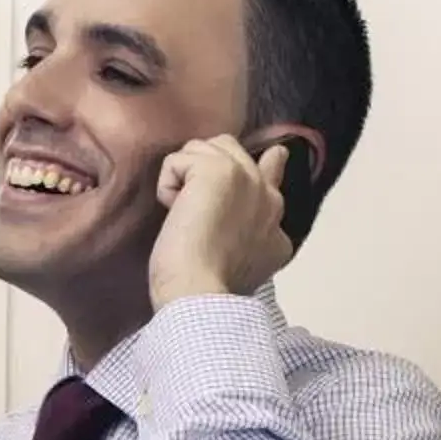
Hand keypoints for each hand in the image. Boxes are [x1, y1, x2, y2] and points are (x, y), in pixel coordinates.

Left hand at [148, 134, 293, 311]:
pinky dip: (166, 185)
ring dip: (182, 176)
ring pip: (204, 148)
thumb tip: (270, 233)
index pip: (273, 170)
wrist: (201, 292)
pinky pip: (178, 160)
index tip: (270, 159)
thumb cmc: (211, 287)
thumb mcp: (250, 262)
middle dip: (201, 171)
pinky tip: (174, 213)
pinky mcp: (218, 169)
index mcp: (275, 219)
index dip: (260, 165)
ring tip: (182, 213)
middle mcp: (268, 193)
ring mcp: (247, 176)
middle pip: (230, 151)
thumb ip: (259, 235)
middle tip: (190, 210)